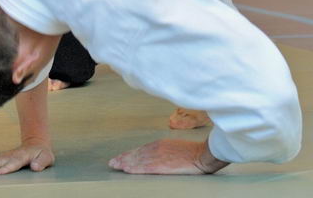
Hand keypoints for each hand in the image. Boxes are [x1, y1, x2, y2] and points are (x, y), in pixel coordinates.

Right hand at [0, 140, 54, 175]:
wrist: (36, 143)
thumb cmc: (42, 153)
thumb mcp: (47, 157)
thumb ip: (42, 162)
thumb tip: (35, 167)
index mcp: (25, 155)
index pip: (15, 162)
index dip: (8, 167)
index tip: (0, 172)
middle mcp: (14, 155)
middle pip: (2, 160)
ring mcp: (8, 155)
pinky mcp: (3, 157)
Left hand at [108, 138, 227, 175]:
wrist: (200, 155)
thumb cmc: (191, 151)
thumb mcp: (174, 146)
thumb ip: (163, 149)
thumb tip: (156, 154)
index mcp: (160, 143)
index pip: (141, 149)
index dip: (129, 154)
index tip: (120, 156)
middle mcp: (156, 149)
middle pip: (136, 154)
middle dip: (123, 158)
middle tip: (112, 162)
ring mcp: (158, 157)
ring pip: (137, 160)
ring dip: (125, 163)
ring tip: (115, 165)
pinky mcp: (161, 166)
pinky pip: (144, 167)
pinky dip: (134, 168)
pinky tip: (126, 169)